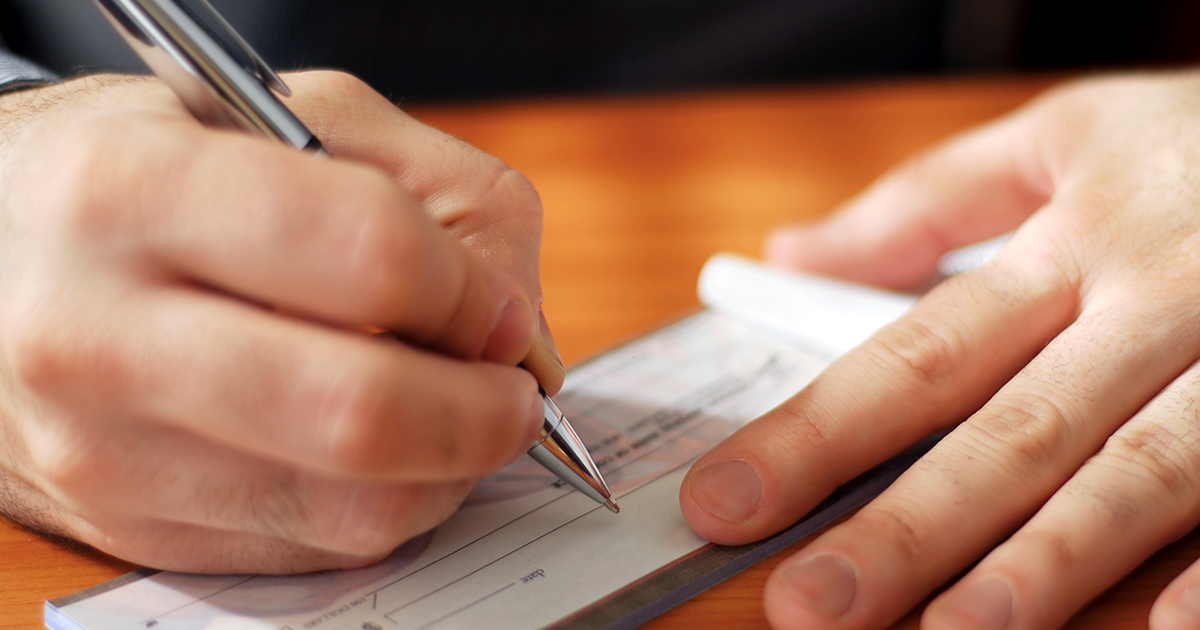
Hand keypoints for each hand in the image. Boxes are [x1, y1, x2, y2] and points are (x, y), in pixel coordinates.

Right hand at [0, 72, 560, 572]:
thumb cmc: (147, 175)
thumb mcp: (281, 116)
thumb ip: (434, 191)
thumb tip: (514, 327)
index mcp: (133, 191)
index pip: (368, 255)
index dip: (469, 291)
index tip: (493, 307)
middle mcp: (99, 333)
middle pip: (360, 410)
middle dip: (484, 411)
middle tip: (510, 390)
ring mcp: (106, 452)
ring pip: (353, 505)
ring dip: (447, 467)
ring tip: (451, 413)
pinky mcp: (134, 530)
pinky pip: (316, 547)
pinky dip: (385, 502)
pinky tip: (377, 447)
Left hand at [680, 72, 1199, 629]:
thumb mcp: (1066, 138)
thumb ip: (925, 200)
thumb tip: (788, 255)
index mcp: (1072, 246)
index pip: (917, 356)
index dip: (814, 434)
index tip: (722, 501)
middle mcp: (1152, 307)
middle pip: (1010, 432)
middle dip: (908, 528)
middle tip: (807, 606)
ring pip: (1135, 477)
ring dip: (1044, 565)